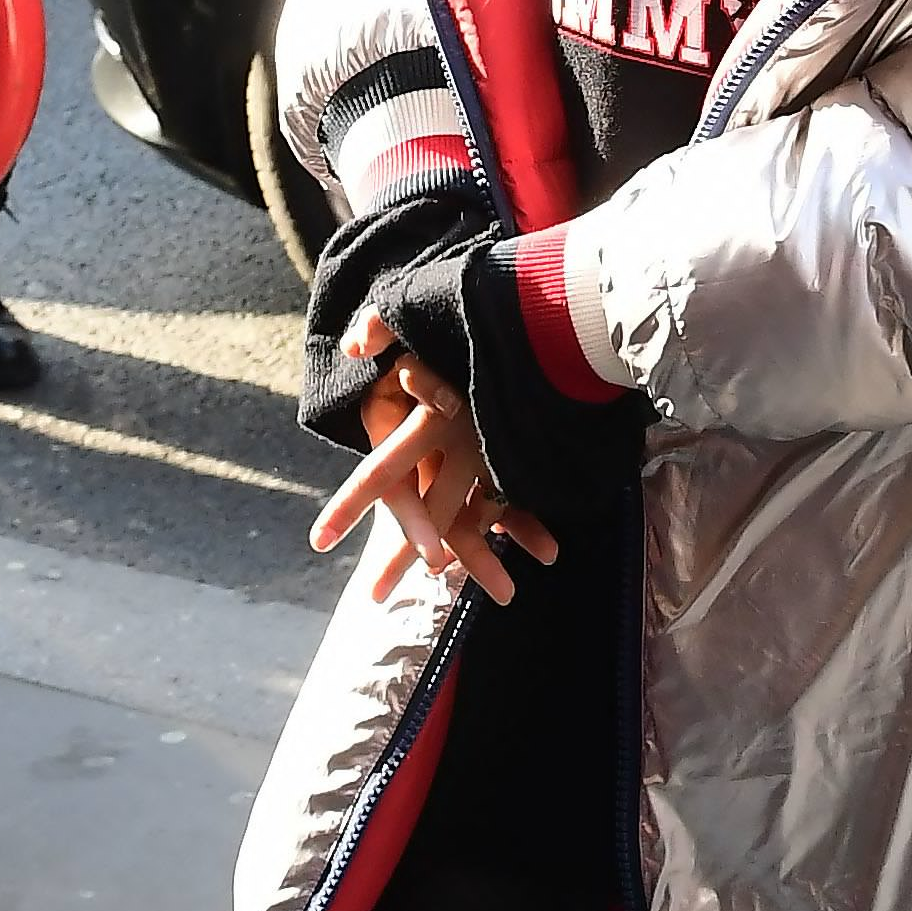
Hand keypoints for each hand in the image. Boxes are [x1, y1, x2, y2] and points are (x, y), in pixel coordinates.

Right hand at [311, 308, 557, 605]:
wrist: (496, 319)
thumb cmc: (442, 322)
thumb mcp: (408, 318)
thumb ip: (383, 328)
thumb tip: (364, 341)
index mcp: (399, 429)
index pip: (385, 479)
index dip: (381, 513)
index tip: (387, 549)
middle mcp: (430, 452)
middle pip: (429, 510)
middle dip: (439, 549)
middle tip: (449, 579)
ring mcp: (466, 459)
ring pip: (471, 515)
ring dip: (489, 551)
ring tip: (509, 592)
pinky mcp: (500, 459)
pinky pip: (509, 500)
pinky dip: (525, 525)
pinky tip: (548, 549)